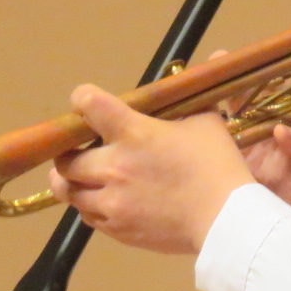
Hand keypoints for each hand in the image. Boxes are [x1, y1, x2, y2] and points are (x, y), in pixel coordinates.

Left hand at [48, 85, 252, 254]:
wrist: (225, 222)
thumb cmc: (217, 167)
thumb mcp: (207, 124)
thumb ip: (194, 100)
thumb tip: (211, 62)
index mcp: (133, 132)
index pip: (89, 104)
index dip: (82, 99)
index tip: (85, 103)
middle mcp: (113, 166)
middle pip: (65, 159)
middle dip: (68, 152)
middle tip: (78, 151)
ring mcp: (112, 200)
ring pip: (68, 191)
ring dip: (71, 181)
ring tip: (79, 178)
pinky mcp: (117, 228)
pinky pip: (87, 216)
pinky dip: (90, 206)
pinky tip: (103, 201)